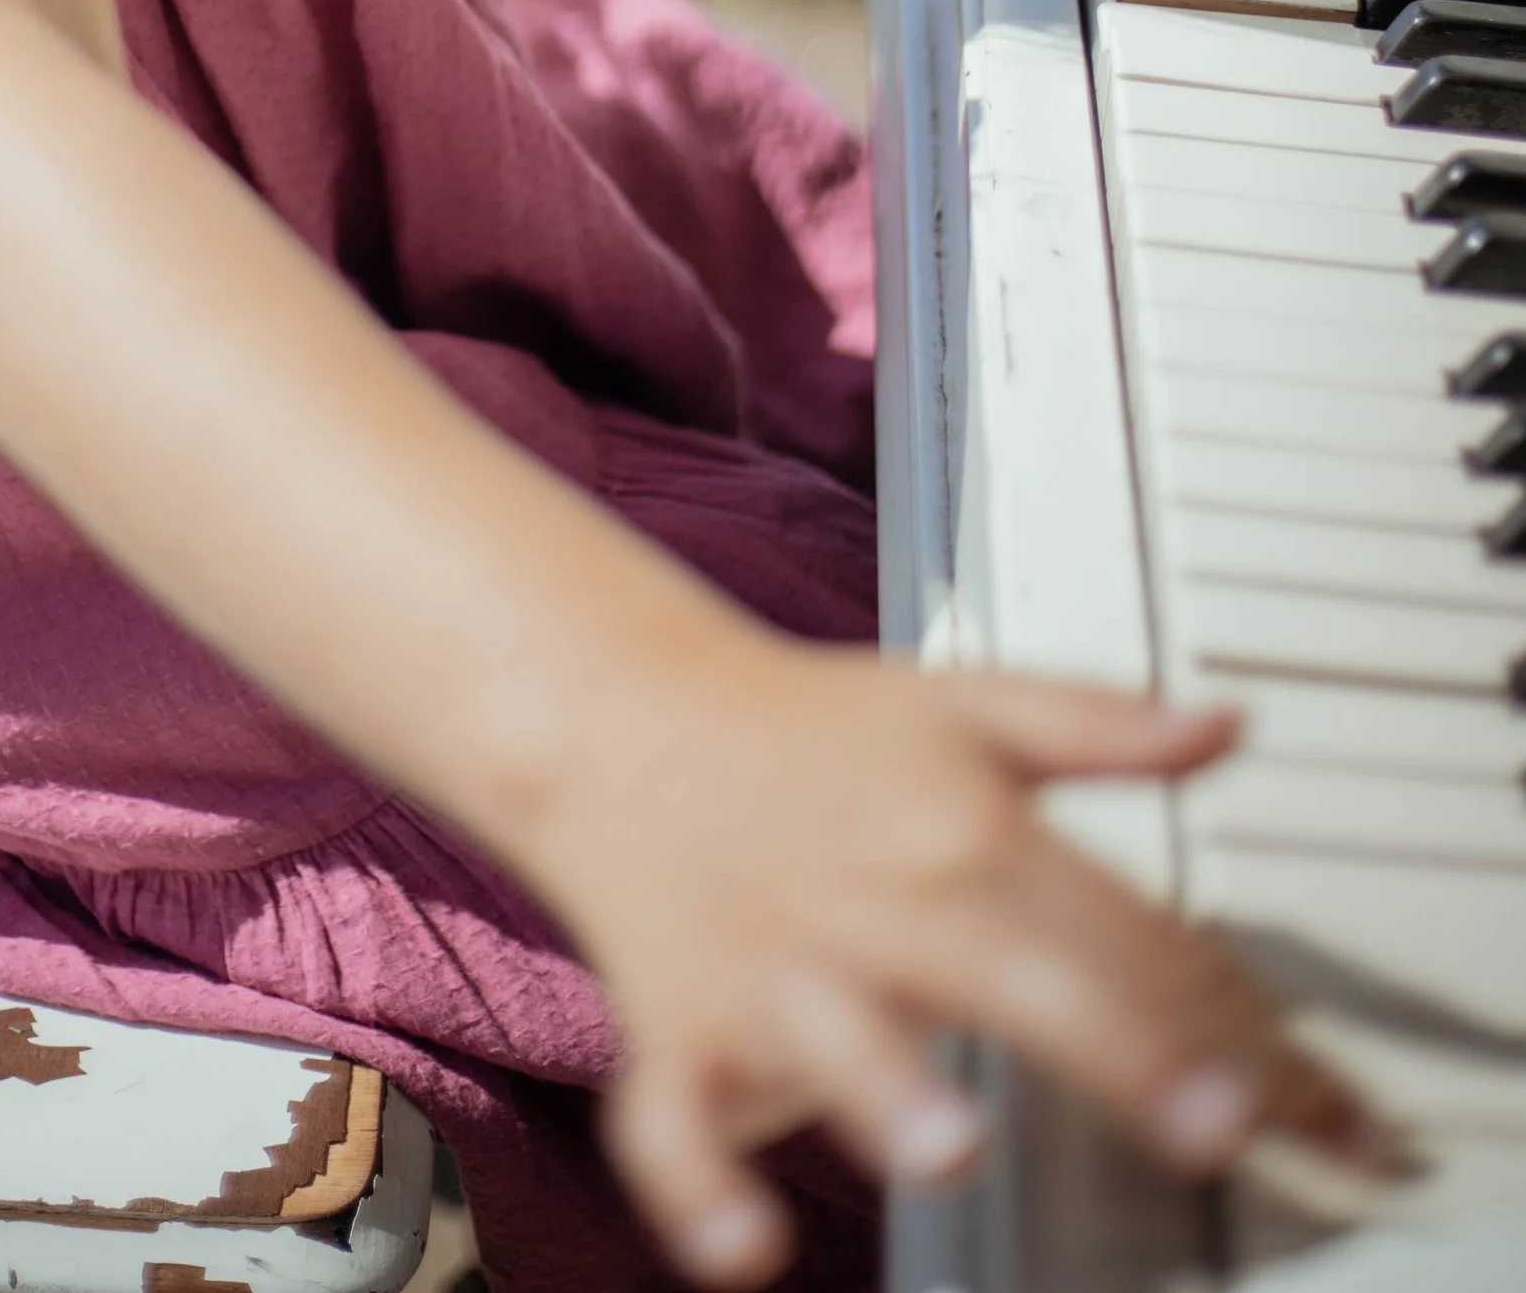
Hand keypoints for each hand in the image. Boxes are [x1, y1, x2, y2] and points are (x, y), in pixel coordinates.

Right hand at [551, 644, 1393, 1285]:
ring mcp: (773, 971)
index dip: (1231, 1016)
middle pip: (1010, 974)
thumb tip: (1221, 728)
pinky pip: (677, 1120)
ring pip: (833, 1041)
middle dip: (1116, 1048)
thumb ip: (1095, 723)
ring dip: (891, 1094)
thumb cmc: (803, 730)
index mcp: (959, 823)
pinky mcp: (679, 1032)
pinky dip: (702, 1185)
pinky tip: (749, 1243)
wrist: (616, 715)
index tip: (1323, 1105)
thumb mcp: (961, 701)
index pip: (1120, 927)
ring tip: (955, 1144)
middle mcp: (874, 899)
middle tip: (1216, 1120)